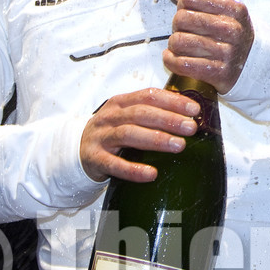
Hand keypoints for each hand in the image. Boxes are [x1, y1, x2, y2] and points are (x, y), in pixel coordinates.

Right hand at [79, 88, 200, 182]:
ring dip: (156, 139)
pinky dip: (133, 170)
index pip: (148, 96)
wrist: (76, 150)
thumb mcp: (126, 117)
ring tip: (179, 146)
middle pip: (141, 113)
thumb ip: (150, 113)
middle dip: (168, 119)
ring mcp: (101, 137)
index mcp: (120, 103)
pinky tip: (151, 174)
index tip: (193, 110)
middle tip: (191, 128)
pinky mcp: (94, 158)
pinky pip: (114, 164)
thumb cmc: (110, 132)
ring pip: (129, 134)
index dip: (172, 101)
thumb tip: (188, 117)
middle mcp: (110, 117)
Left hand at [161, 0, 253, 94]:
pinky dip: (171, 61)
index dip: (183, 3)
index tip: (188, 10)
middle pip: (183, 18)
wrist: (251, 63)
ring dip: (173, 45)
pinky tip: (173, 58)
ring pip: (179, 42)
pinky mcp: (219, 73)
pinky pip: (182, 64)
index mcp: (234, 9)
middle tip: (184, 31)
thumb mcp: (219, 9)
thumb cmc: (229, 34)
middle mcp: (233, 29)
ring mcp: (228, 53)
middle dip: (177, 25)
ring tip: (180, 45)